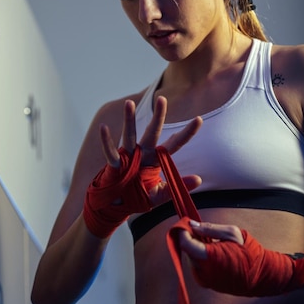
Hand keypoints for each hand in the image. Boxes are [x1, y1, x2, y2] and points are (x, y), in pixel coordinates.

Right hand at [83, 96, 202, 237]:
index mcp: (156, 159)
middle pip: (152, 132)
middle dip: (158, 116)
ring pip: (129, 135)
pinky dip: (106, 141)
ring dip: (129, 119)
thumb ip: (178, 185)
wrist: (119, 205)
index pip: (175, 144)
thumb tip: (200, 179)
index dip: (186, 133)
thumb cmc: (139, 196)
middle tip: (162, 98)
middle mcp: (143, 153)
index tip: (199, 119)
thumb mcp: (161, 194)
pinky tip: (103, 128)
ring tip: (129, 103)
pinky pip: (110, 152)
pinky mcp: (115, 164)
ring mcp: (128, 157)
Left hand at [175, 219, 303, 296]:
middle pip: (186, 250)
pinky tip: (213, 252)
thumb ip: (209, 228)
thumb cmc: (249, 251)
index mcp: (209, 258)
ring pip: (191, 258)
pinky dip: (200, 256)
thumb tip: (192, 224)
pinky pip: (197, 266)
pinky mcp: (207, 283)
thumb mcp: (231, 233)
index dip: (183, 231)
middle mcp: (203, 271)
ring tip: (210, 241)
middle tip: (199, 229)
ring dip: (195, 247)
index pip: (185, 243)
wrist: (262, 275)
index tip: (187, 223)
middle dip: (190, 238)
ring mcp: (204, 279)